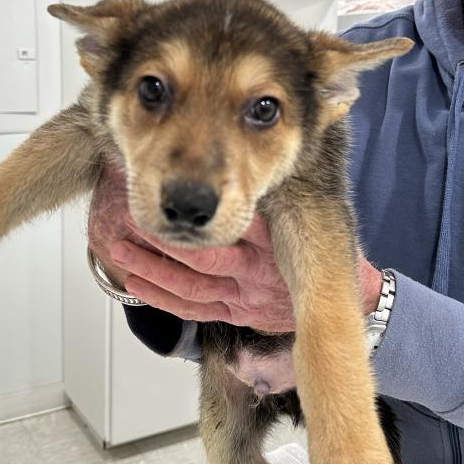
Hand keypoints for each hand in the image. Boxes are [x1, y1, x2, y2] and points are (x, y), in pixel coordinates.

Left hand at [87, 171, 294, 330]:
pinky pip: (193, 309)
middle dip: (166, 239)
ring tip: (120, 248)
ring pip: (192, 285)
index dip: (204, 202)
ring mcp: (244, 295)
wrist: (343, 299)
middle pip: (206, 257)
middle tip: (135, 217)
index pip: (239, 218)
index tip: (170, 181)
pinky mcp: (235, 312)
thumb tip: (251, 151)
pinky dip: (161, 297)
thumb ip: (271, 186)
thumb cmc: (314, 245)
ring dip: (152, 268)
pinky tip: (133, 283)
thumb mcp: (305, 211)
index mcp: (274, 240)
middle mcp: (256, 270)